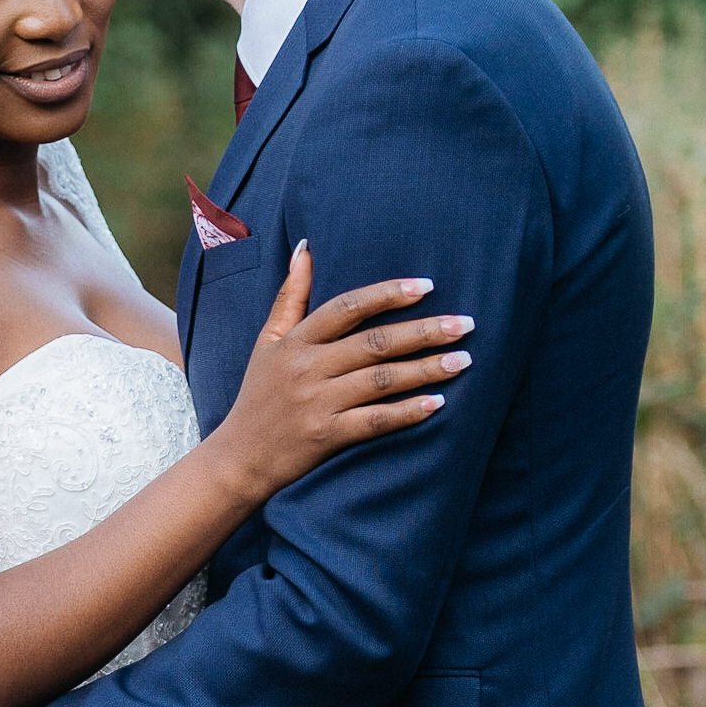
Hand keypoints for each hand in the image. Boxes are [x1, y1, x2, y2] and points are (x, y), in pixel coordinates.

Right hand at [213, 247, 473, 502]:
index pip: (347, 308)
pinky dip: (407, 412)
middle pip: (374, 343)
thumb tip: (305, 248)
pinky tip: (437, 403)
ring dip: (426, 370)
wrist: (239, 458)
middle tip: (466, 324)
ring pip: (381, 380)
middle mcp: (307, 369)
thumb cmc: (259, 395)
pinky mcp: (326, 437)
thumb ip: (290, 296)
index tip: (427, 286)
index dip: (388, 294)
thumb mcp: (267, 341)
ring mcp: (317, 404)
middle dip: (424, 332)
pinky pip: (374, 421)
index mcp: (296, 341)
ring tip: (463, 360)